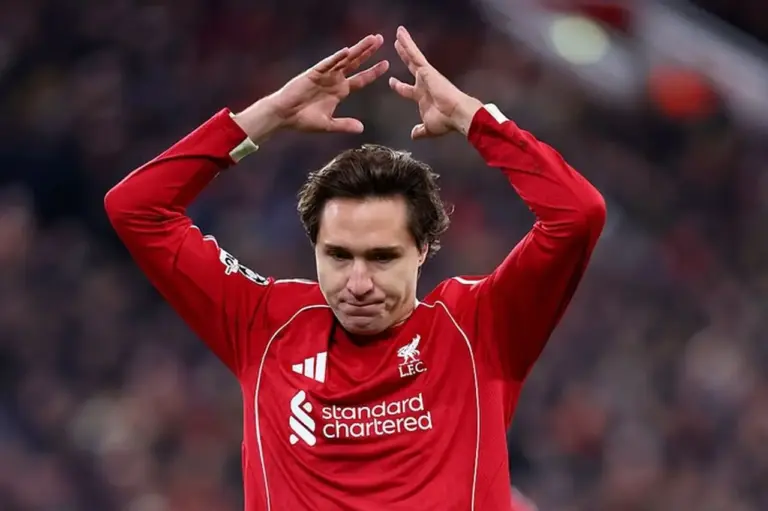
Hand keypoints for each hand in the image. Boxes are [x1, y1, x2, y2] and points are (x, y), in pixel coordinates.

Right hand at [233, 34, 387, 140]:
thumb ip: (344, 125)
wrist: (284, 116)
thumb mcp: (328, 125)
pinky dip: (336, 58)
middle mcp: (334, 80)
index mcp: (339, 91)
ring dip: (357, 49)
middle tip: (380, 39)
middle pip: (355, 63)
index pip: (360, 79)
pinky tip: (347, 51)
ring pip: (344, 59)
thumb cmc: (304, 120)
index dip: (373, 72)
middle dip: (368, 52)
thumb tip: (362, 128)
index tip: (386, 64)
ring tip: (370, 39)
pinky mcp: (313, 73)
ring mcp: (324, 75)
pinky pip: (327, 64)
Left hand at [389, 26, 482, 138]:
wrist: (457, 114)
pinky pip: (415, 54)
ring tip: (398, 32)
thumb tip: (414, 135)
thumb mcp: (428, 128)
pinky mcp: (427, 70)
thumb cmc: (445, 121)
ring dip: (405, 44)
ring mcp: (426, 75)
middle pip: (410, 67)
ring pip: (412, 56)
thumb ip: (420, 130)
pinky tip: (400, 34)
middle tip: (396, 46)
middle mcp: (424, 83)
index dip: (399, 86)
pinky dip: (407, 44)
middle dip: (403, 57)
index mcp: (422, 97)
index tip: (392, 81)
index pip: (407, 90)